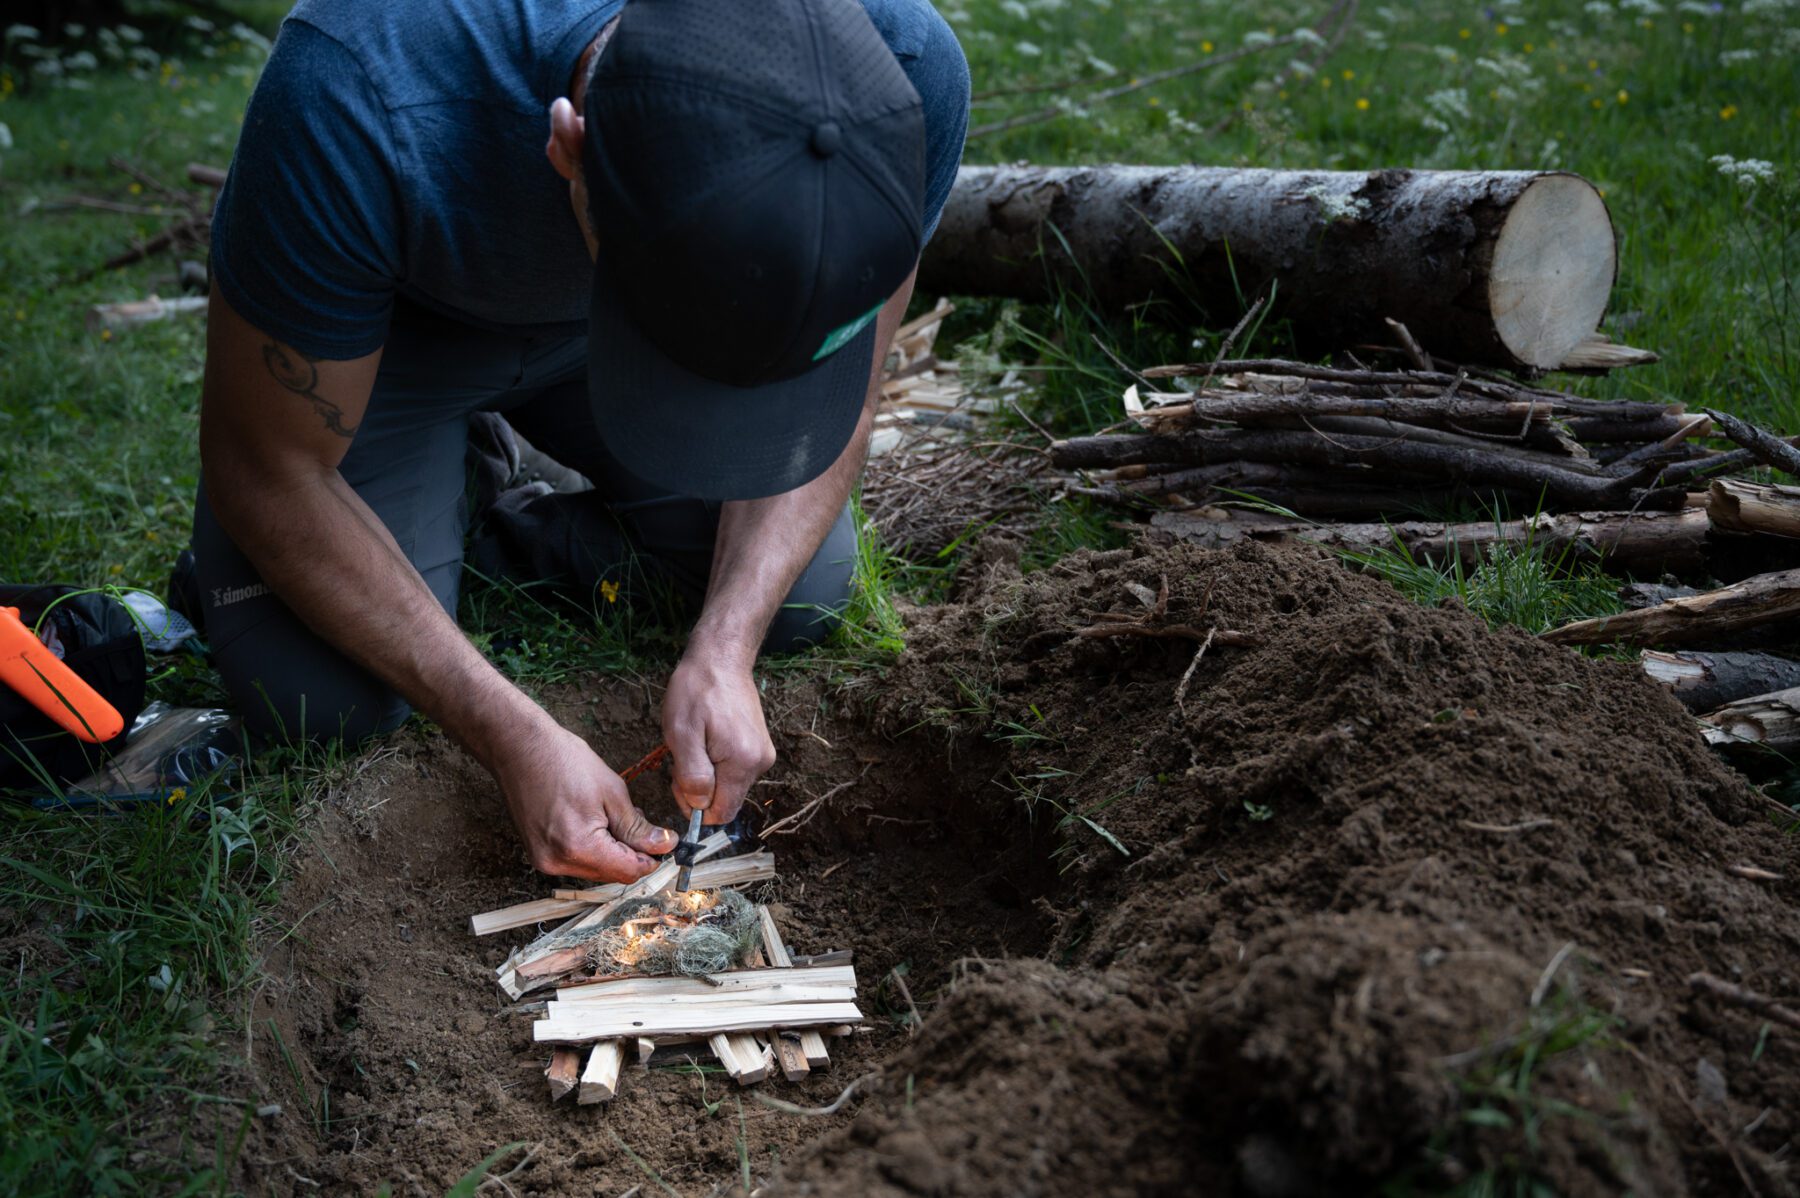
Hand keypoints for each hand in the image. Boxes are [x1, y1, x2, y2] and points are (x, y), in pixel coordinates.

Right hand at [495, 722, 675, 880]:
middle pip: (612, 874)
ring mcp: (544, 861)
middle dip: (632, 853)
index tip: (663, 841)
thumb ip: (638, 827)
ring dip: (612, 851)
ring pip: (595, 870)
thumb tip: (664, 845)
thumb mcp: (612, 792)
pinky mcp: (539, 854)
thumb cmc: (563, 761)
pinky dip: (592, 848)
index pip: (628, 871)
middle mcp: (558, 862)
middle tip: (638, 822)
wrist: (519, 747)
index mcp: (578, 847)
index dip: (651, 858)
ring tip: (613, 816)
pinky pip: (577, 861)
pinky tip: (594, 821)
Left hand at [662, 651, 775, 824]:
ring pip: (728, 786)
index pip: (722, 813)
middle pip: (726, 801)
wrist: (720, 659)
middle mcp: (760, 763)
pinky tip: (706, 738)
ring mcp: (762, 754)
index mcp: (743, 763)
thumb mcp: (681, 733)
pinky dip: (715, 763)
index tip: (679, 780)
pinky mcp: (758, 746)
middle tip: (683, 757)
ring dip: (706, 774)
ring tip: (695, 742)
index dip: (696, 807)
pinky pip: (733, 771)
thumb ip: (691, 775)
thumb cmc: (696, 691)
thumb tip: (700, 806)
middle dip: (699, 789)